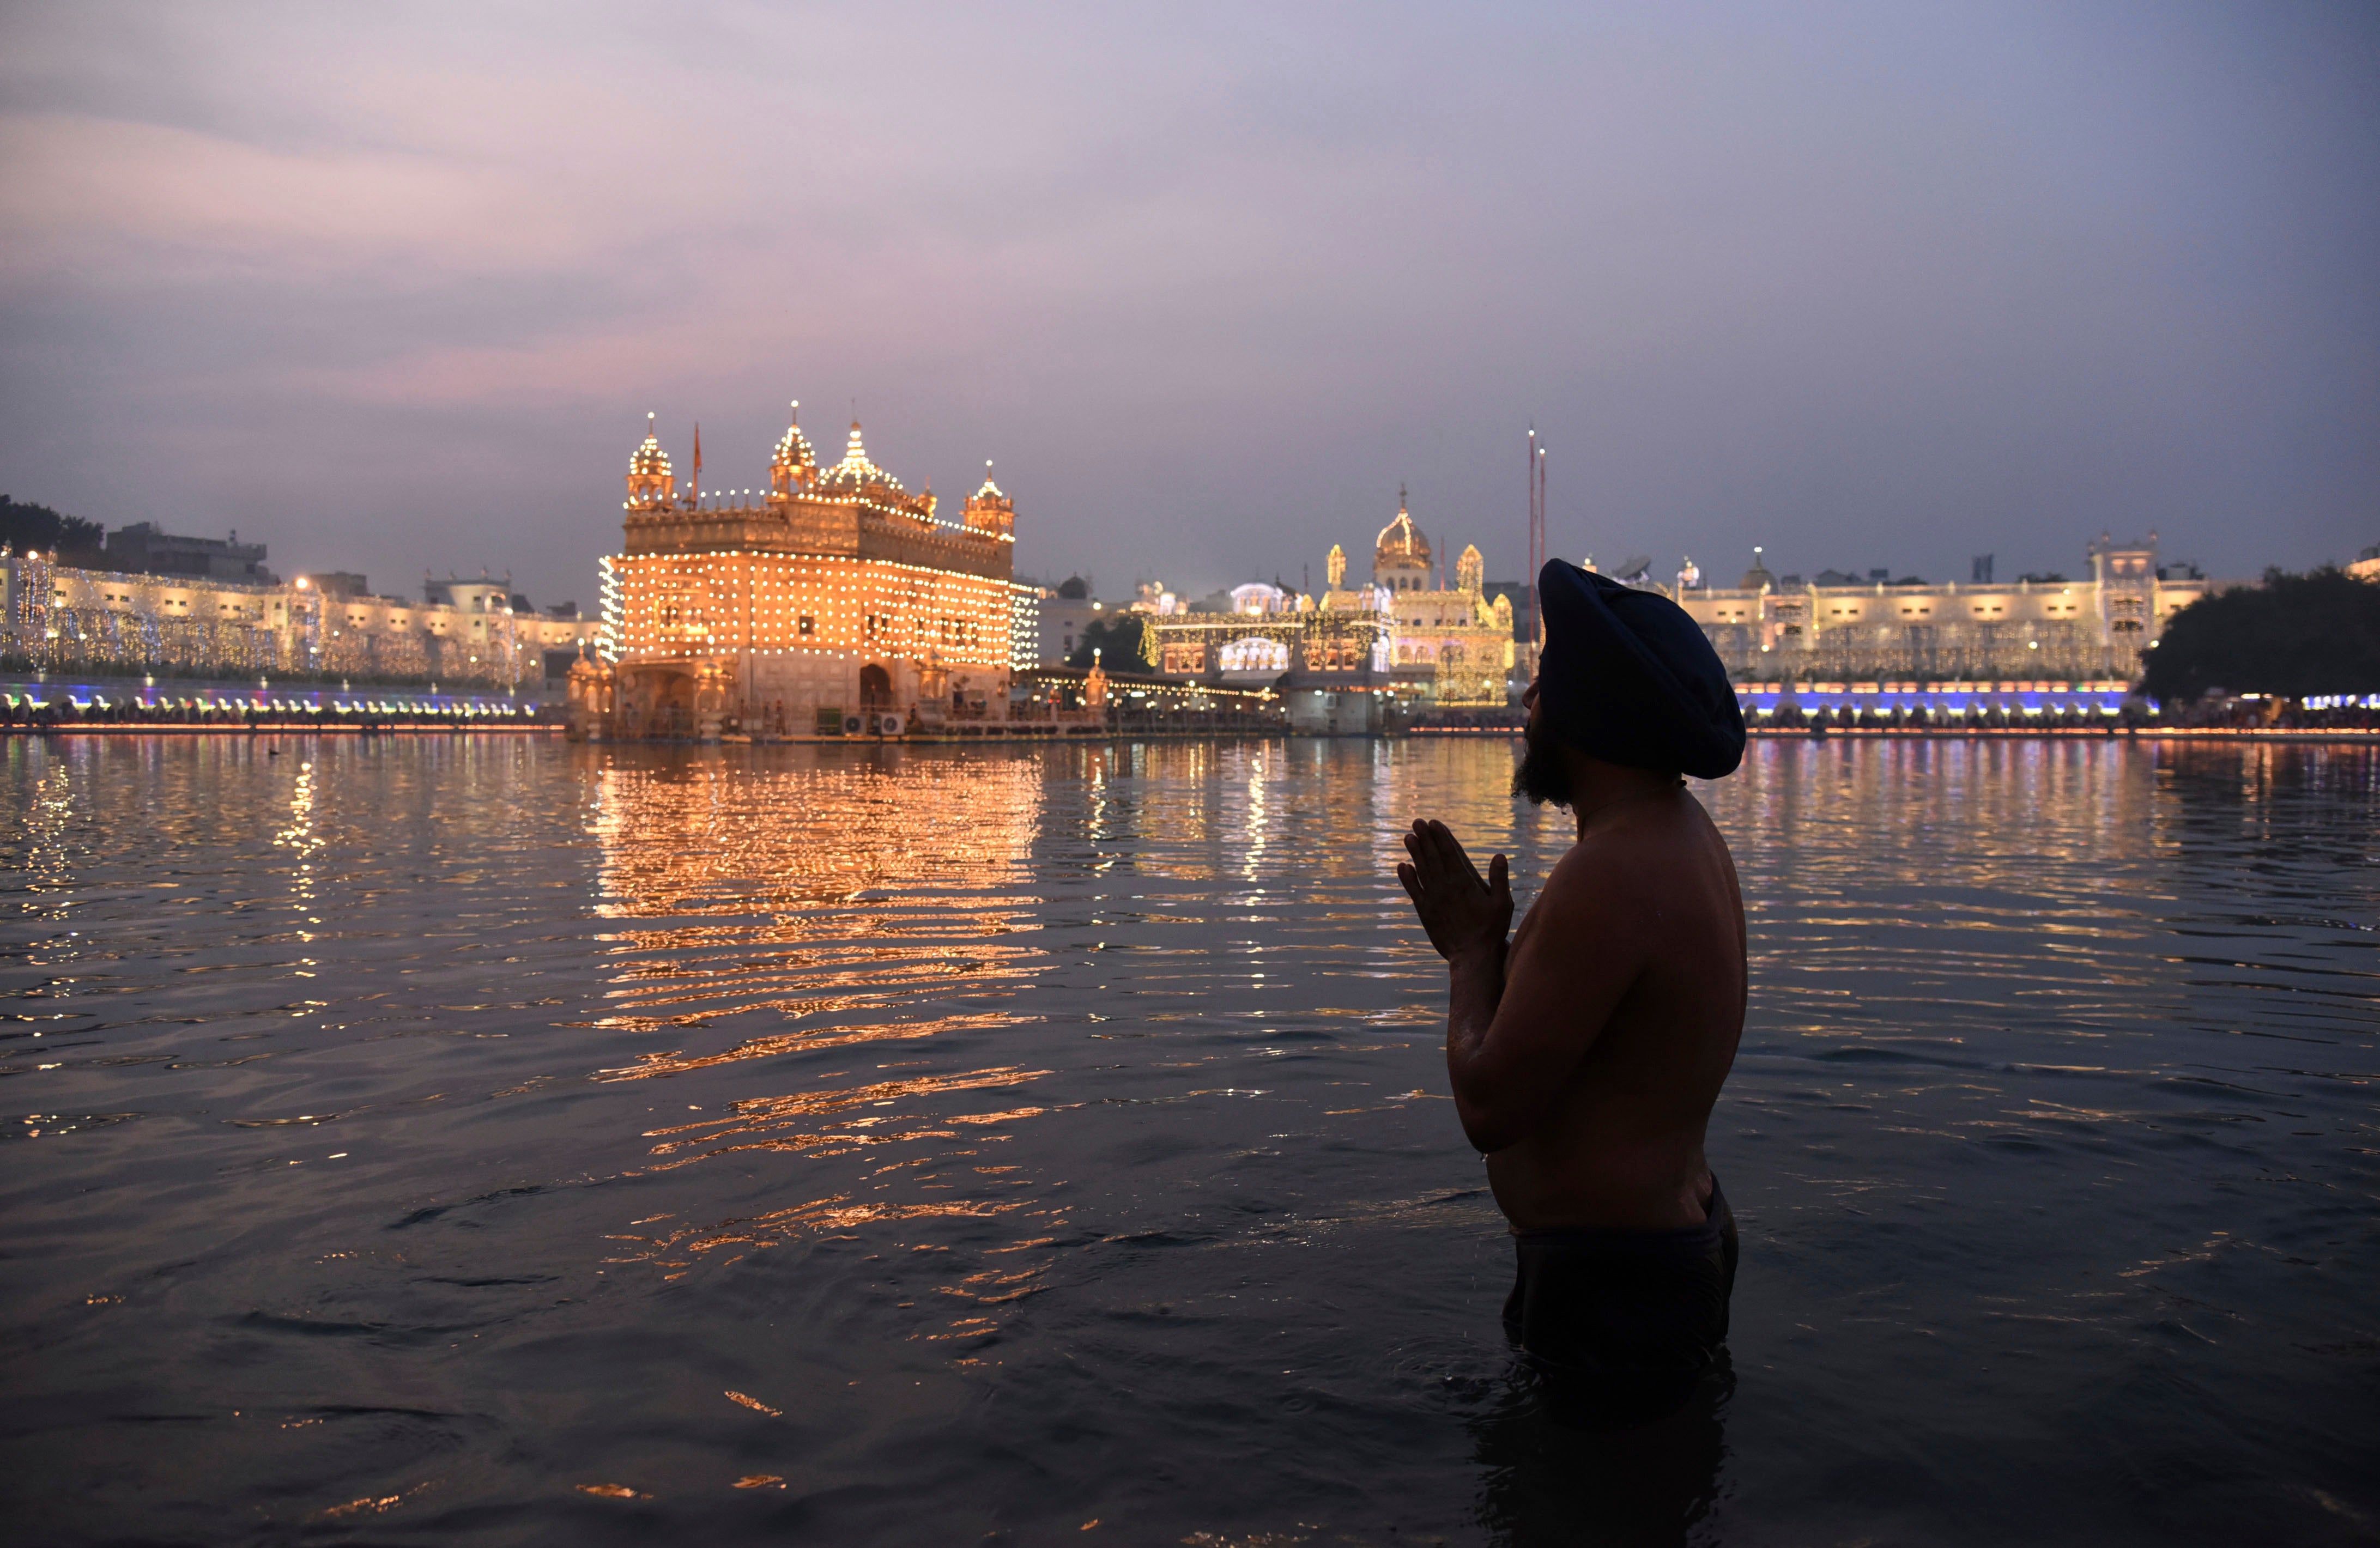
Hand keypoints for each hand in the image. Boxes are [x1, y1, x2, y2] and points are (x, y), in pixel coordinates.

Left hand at [1397, 819, 1511, 961]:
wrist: (1472, 957)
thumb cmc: (1491, 931)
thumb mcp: (1502, 904)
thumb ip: (1500, 879)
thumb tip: (1499, 855)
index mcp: (1464, 883)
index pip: (1449, 854)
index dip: (1441, 837)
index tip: (1434, 823)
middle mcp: (1445, 888)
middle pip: (1433, 857)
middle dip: (1425, 838)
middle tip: (1417, 822)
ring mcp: (1433, 899)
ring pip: (1421, 870)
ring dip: (1414, 853)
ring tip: (1408, 837)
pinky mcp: (1425, 912)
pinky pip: (1414, 891)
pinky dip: (1407, 878)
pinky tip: (1402, 866)